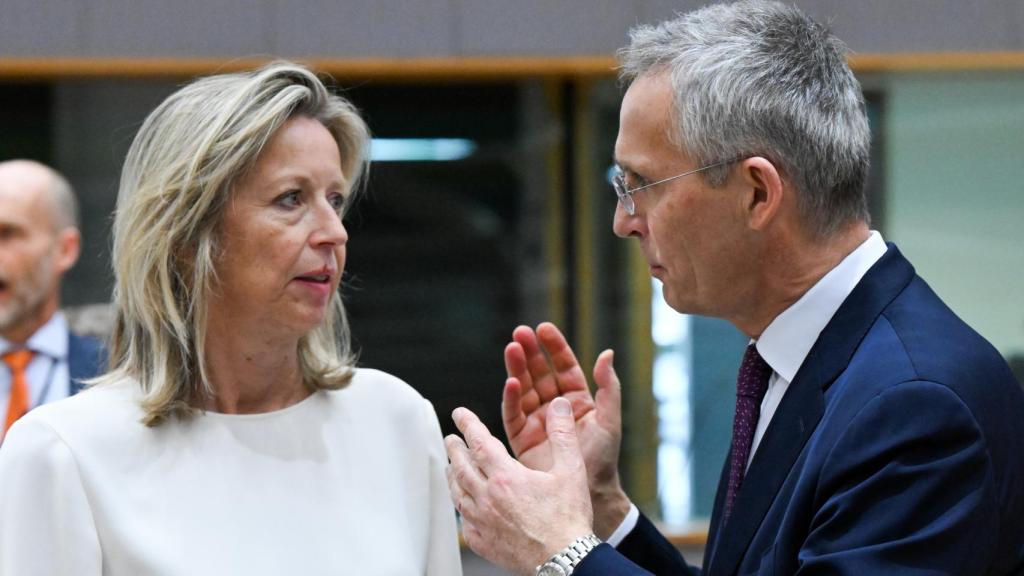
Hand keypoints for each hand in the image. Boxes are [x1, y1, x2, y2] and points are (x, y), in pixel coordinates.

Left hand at [446, 398, 592, 574]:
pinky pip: (464, 522)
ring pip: (458, 493)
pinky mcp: (483, 542)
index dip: (468, 424)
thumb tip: (559, 407)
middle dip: (455, 449)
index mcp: (506, 477)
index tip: (460, 414)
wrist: (565, 560)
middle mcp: (488, 497)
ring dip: (452, 476)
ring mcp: (483, 521)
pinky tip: (463, 505)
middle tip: (450, 438)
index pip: (479, 442)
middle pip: (461, 466)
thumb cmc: (568, 519)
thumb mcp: (571, 470)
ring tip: (450, 467)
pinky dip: (460, 508)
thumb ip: (563, 435)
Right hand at [502, 323, 630, 538]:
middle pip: (539, 373)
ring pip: (523, 389)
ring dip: (517, 369)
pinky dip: (511, 397)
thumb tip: (606, 353)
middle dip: (530, 352)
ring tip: (511, 348)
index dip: (554, 347)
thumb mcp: (609, 420)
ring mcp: (537, 421)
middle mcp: (554, 408)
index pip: (564, 367)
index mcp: (577, 400)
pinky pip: (513, 414)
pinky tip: (511, 382)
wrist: (588, 495)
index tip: (543, 328)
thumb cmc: (603, 459)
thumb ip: (608, 387)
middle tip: (519, 333)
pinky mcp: (521, 438)